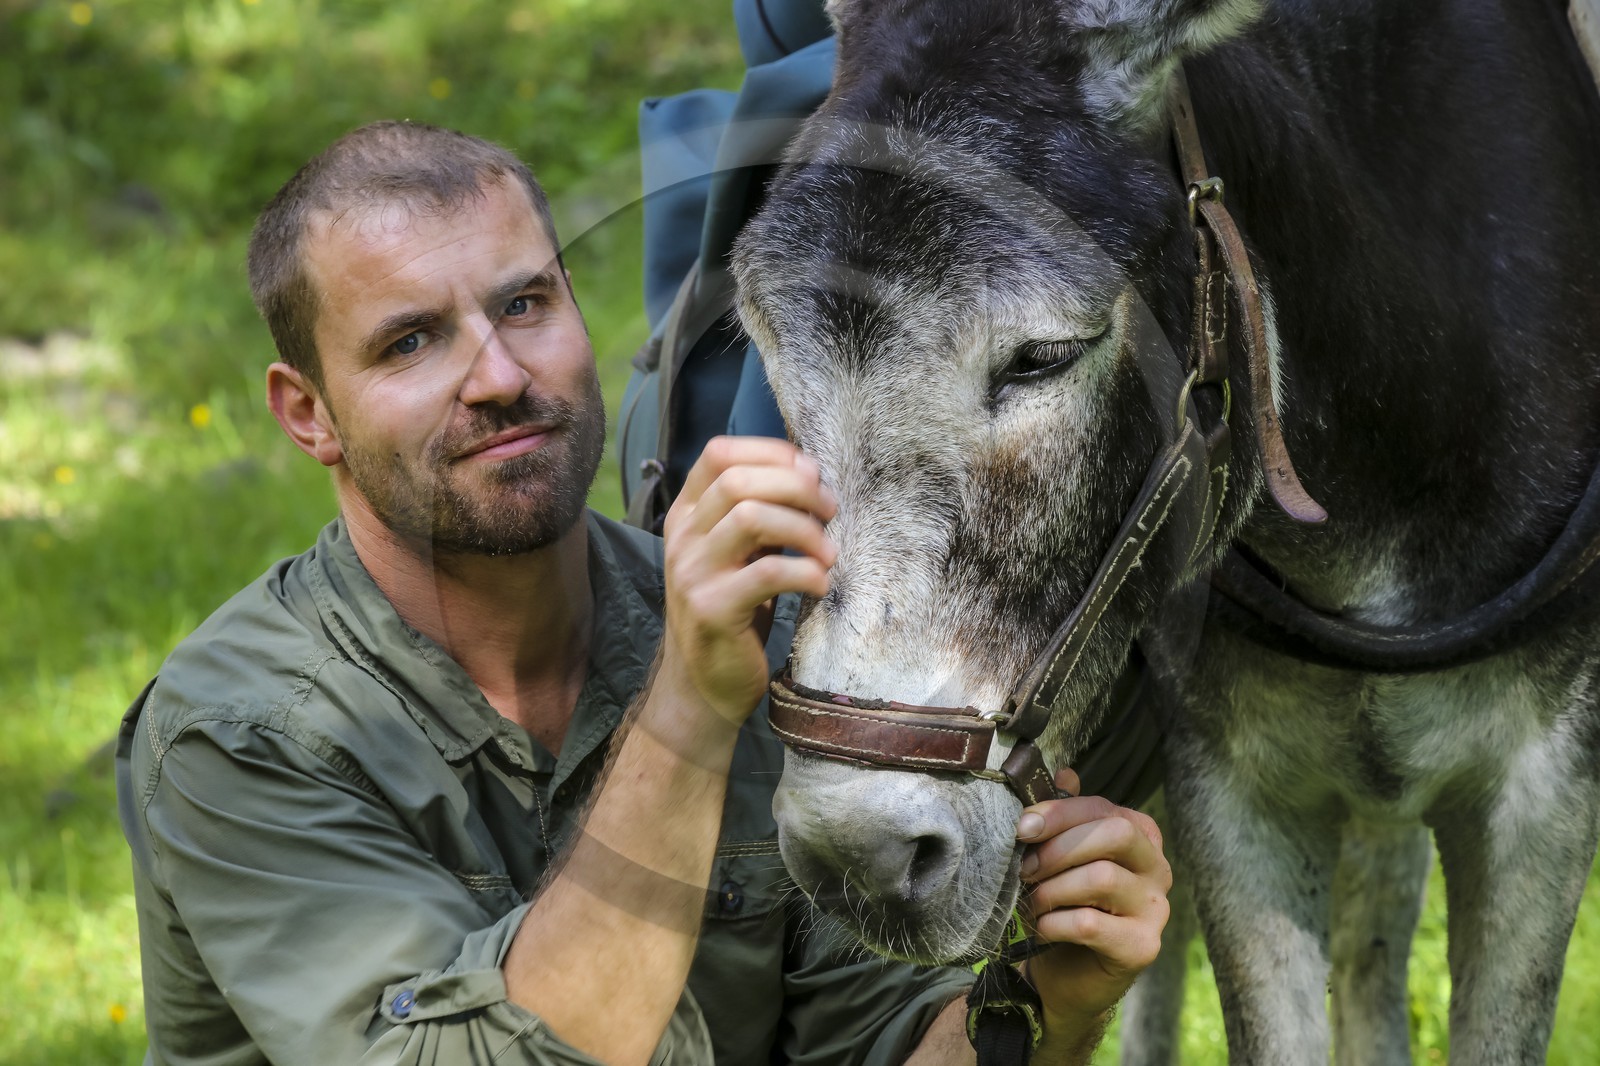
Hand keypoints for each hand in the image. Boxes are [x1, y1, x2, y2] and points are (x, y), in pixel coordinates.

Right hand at [658, 436, 836, 726]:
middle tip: (830, 511)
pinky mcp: (712, 610)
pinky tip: (820, 584)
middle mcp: (683, 538)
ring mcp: (692, 573)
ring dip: (803, 530)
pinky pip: (767, 573)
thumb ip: (759, 513)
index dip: (771, 452)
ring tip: (827, 553)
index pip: (719, 454)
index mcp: (687, 515)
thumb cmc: (733, 611)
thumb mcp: (737, 553)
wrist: (703, 685)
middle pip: (737, 481)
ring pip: (750, 518)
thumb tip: (809, 474)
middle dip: (796, 488)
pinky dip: (805, 572)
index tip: (811, 473)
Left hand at [1014, 768, 1172, 1027]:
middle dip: (1059, 849)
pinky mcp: (1141, 948)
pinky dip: (1054, 923)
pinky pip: (1089, 923)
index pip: (1103, 808)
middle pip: (1115, 834)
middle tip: (1025, 869)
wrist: (1072, 973)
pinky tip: (1042, 927)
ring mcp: (1156, 910)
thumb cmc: (1067, 903)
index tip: (1021, 828)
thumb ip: (1066, 815)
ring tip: (1032, 902)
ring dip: (1052, 889)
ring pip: (1102, 878)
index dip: (1058, 814)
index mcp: (1142, 836)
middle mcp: (1158, 869)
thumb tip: (1064, 773)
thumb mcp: (1063, 856)